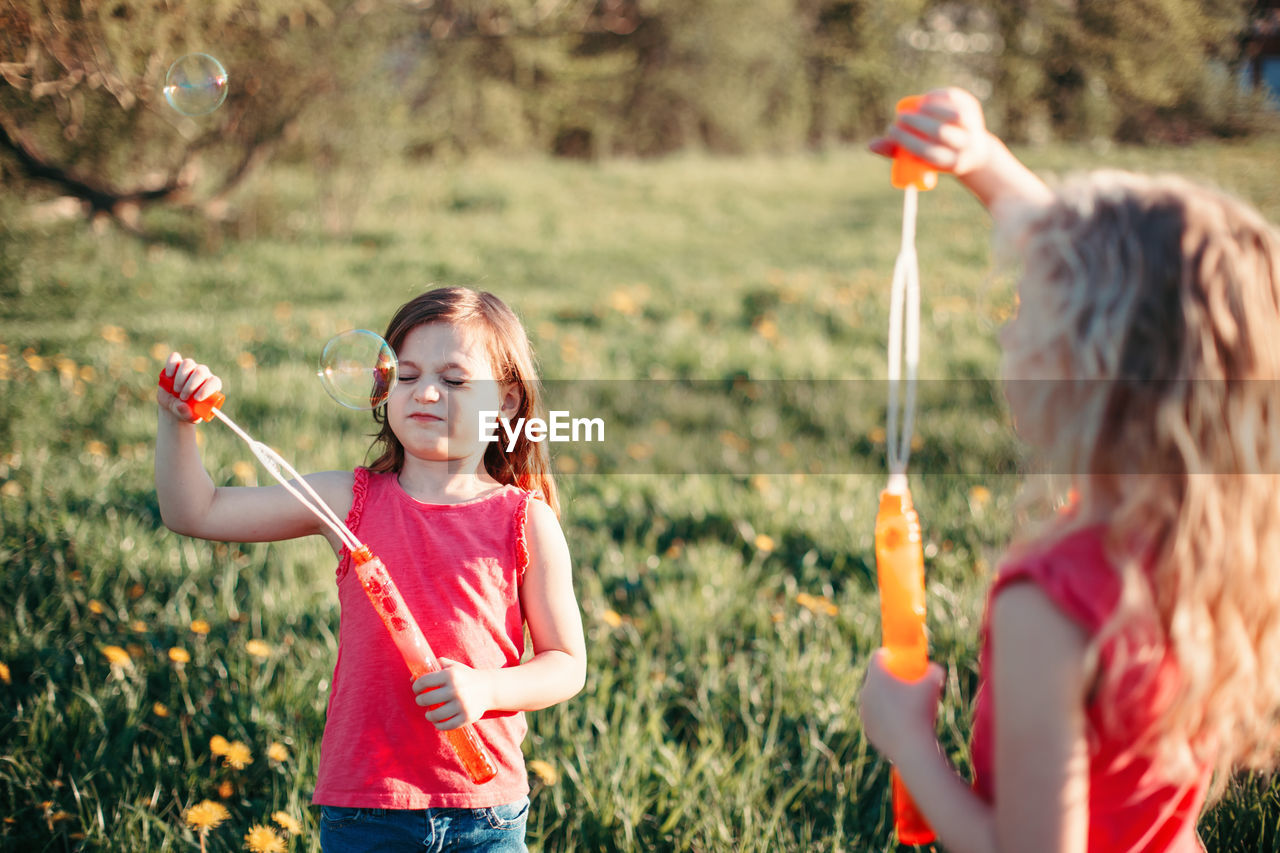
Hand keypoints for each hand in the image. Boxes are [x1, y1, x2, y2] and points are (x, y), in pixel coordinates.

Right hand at [157, 352, 220, 422]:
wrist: (173, 406)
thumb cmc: (187, 412)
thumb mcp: (188, 417)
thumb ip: (187, 414)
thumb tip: (182, 406)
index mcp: (212, 386)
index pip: (214, 382)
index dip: (207, 388)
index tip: (196, 399)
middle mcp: (203, 374)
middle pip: (201, 371)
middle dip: (191, 385)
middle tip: (183, 397)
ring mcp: (190, 368)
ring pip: (188, 363)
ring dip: (181, 377)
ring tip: (176, 391)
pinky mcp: (176, 365)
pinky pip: (175, 358)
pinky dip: (171, 365)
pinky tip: (169, 375)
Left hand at [412, 658, 496, 729]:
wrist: (489, 688)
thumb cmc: (465, 676)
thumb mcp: (453, 666)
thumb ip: (434, 667)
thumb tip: (412, 679)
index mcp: (450, 675)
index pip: (423, 682)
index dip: (416, 687)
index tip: (417, 690)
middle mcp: (456, 689)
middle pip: (426, 700)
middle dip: (420, 701)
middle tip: (421, 701)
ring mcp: (461, 705)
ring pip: (435, 715)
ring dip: (428, 715)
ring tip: (429, 713)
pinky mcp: (466, 717)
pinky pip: (446, 725)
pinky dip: (439, 725)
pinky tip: (437, 721)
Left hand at [858, 649, 944, 764]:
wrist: (912, 747)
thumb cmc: (922, 711)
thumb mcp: (934, 684)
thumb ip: (934, 670)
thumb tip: (934, 668)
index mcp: (876, 676)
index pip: (877, 657)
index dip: (888, 655)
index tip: (898, 659)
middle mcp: (865, 691)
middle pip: (874, 678)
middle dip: (886, 677)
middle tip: (903, 681)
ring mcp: (864, 711)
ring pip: (873, 698)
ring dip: (883, 697)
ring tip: (900, 700)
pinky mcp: (867, 728)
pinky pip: (875, 717)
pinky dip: (884, 716)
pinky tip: (896, 718)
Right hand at [868, 87, 994, 177]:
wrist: (972, 148)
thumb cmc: (936, 155)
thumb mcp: (917, 159)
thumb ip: (895, 151)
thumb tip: (870, 145)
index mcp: (953, 164)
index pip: (929, 152)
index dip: (908, 140)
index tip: (891, 131)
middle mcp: (966, 145)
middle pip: (941, 132)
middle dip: (917, 122)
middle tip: (900, 117)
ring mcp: (973, 125)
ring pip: (952, 115)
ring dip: (928, 109)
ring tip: (913, 109)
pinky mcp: (972, 107)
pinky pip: (954, 98)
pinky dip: (936, 97)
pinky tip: (924, 100)